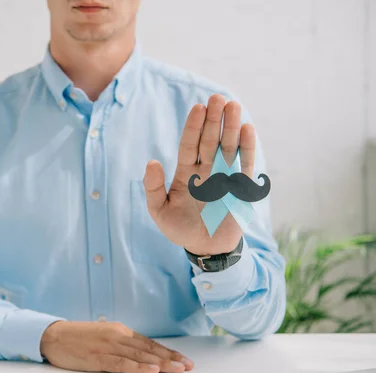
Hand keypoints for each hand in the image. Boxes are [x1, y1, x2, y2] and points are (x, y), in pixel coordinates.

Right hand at [40, 321, 193, 372]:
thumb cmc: (77, 337)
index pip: (149, 343)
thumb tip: (140, 352)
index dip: (167, 351)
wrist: (54, 335)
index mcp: (119, 331)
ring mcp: (109, 346)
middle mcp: (117, 336)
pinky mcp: (99, 357)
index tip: (182, 359)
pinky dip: (139, 367)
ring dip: (161, 363)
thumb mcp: (103, 336)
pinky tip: (151, 370)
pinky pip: (123, 364)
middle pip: (149, 349)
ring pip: (140, 356)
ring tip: (177, 368)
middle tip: (187, 365)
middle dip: (170, 358)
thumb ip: (121, 343)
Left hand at [143, 94, 255, 254]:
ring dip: (231, 127)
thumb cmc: (180, 228)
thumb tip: (151, 162)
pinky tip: (247, 129)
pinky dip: (247, 148)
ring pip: (228, 146)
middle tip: (217, 97)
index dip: (193, 127)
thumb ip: (153, 188)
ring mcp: (224, 176)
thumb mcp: (159, 211)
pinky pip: (244, 164)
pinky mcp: (241, 187)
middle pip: (210, 140)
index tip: (198, 107)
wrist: (205, 248)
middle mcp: (206, 170)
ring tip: (233, 105)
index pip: (189, 145)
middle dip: (213, 119)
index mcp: (186, 172)